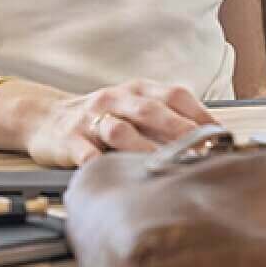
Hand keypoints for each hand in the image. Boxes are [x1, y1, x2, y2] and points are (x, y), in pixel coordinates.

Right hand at [22, 79, 214, 167]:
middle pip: (152, 111)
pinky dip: (103, 165)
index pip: (175, 95)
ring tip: (164, 166)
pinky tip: (117, 177)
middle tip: (200, 151)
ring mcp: (92, 119)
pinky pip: (87, 154)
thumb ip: (165, 119)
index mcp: (138, 89)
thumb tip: (208, 139)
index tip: (220, 135)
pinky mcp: (69, 140)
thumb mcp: (133, 107)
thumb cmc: (101, 117)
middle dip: (179, 130)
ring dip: (144, 149)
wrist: (45, 119)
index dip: (200, 113)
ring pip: (121, 131)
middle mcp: (117, 99)